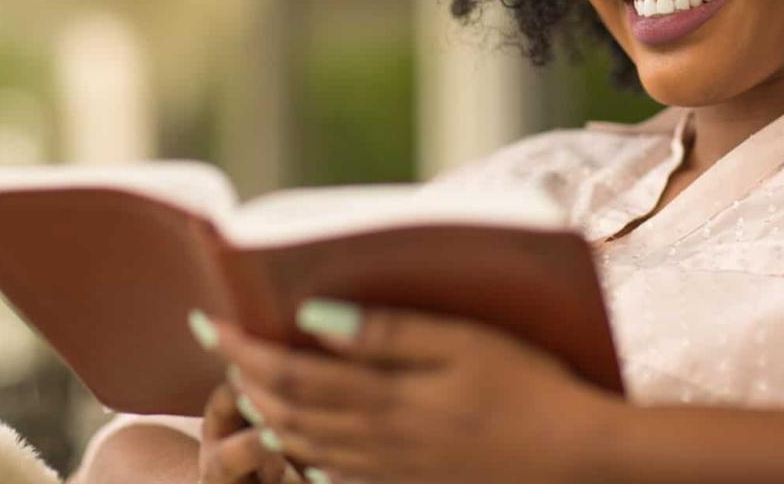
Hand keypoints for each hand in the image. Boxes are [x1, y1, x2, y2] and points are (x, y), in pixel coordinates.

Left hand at [208, 301, 616, 483]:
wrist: (573, 458)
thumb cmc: (528, 387)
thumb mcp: (465, 343)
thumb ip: (389, 331)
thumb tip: (314, 315)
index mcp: (387, 399)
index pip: (291, 373)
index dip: (243, 348)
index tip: (209, 320)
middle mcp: (376, 440)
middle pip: (287, 412)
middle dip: (245, 379)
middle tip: (222, 346)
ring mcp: (389, 470)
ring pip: (302, 446)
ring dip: (265, 414)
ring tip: (246, 384)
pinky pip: (333, 472)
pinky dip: (300, 452)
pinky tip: (296, 438)